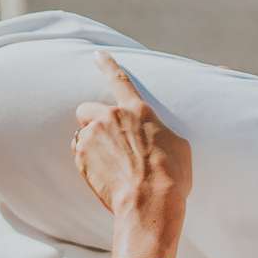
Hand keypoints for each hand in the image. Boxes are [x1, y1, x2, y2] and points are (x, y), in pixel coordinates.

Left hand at [73, 53, 192, 255]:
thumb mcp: (179, 146)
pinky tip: (105, 177)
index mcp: (138, 111)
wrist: (150, 202)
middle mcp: (111, 118)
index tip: (97, 55)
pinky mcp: (80, 157)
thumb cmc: (171, 176)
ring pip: (81, 134)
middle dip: (91, 120)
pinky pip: (78, 155)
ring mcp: (92, 137)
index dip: (108, 65)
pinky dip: (88, 163)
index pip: (120, 81)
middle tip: (104, 139)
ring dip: (90, 144)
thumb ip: (160, 131)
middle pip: (87, 108)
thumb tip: (156, 134)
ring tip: (110, 166)